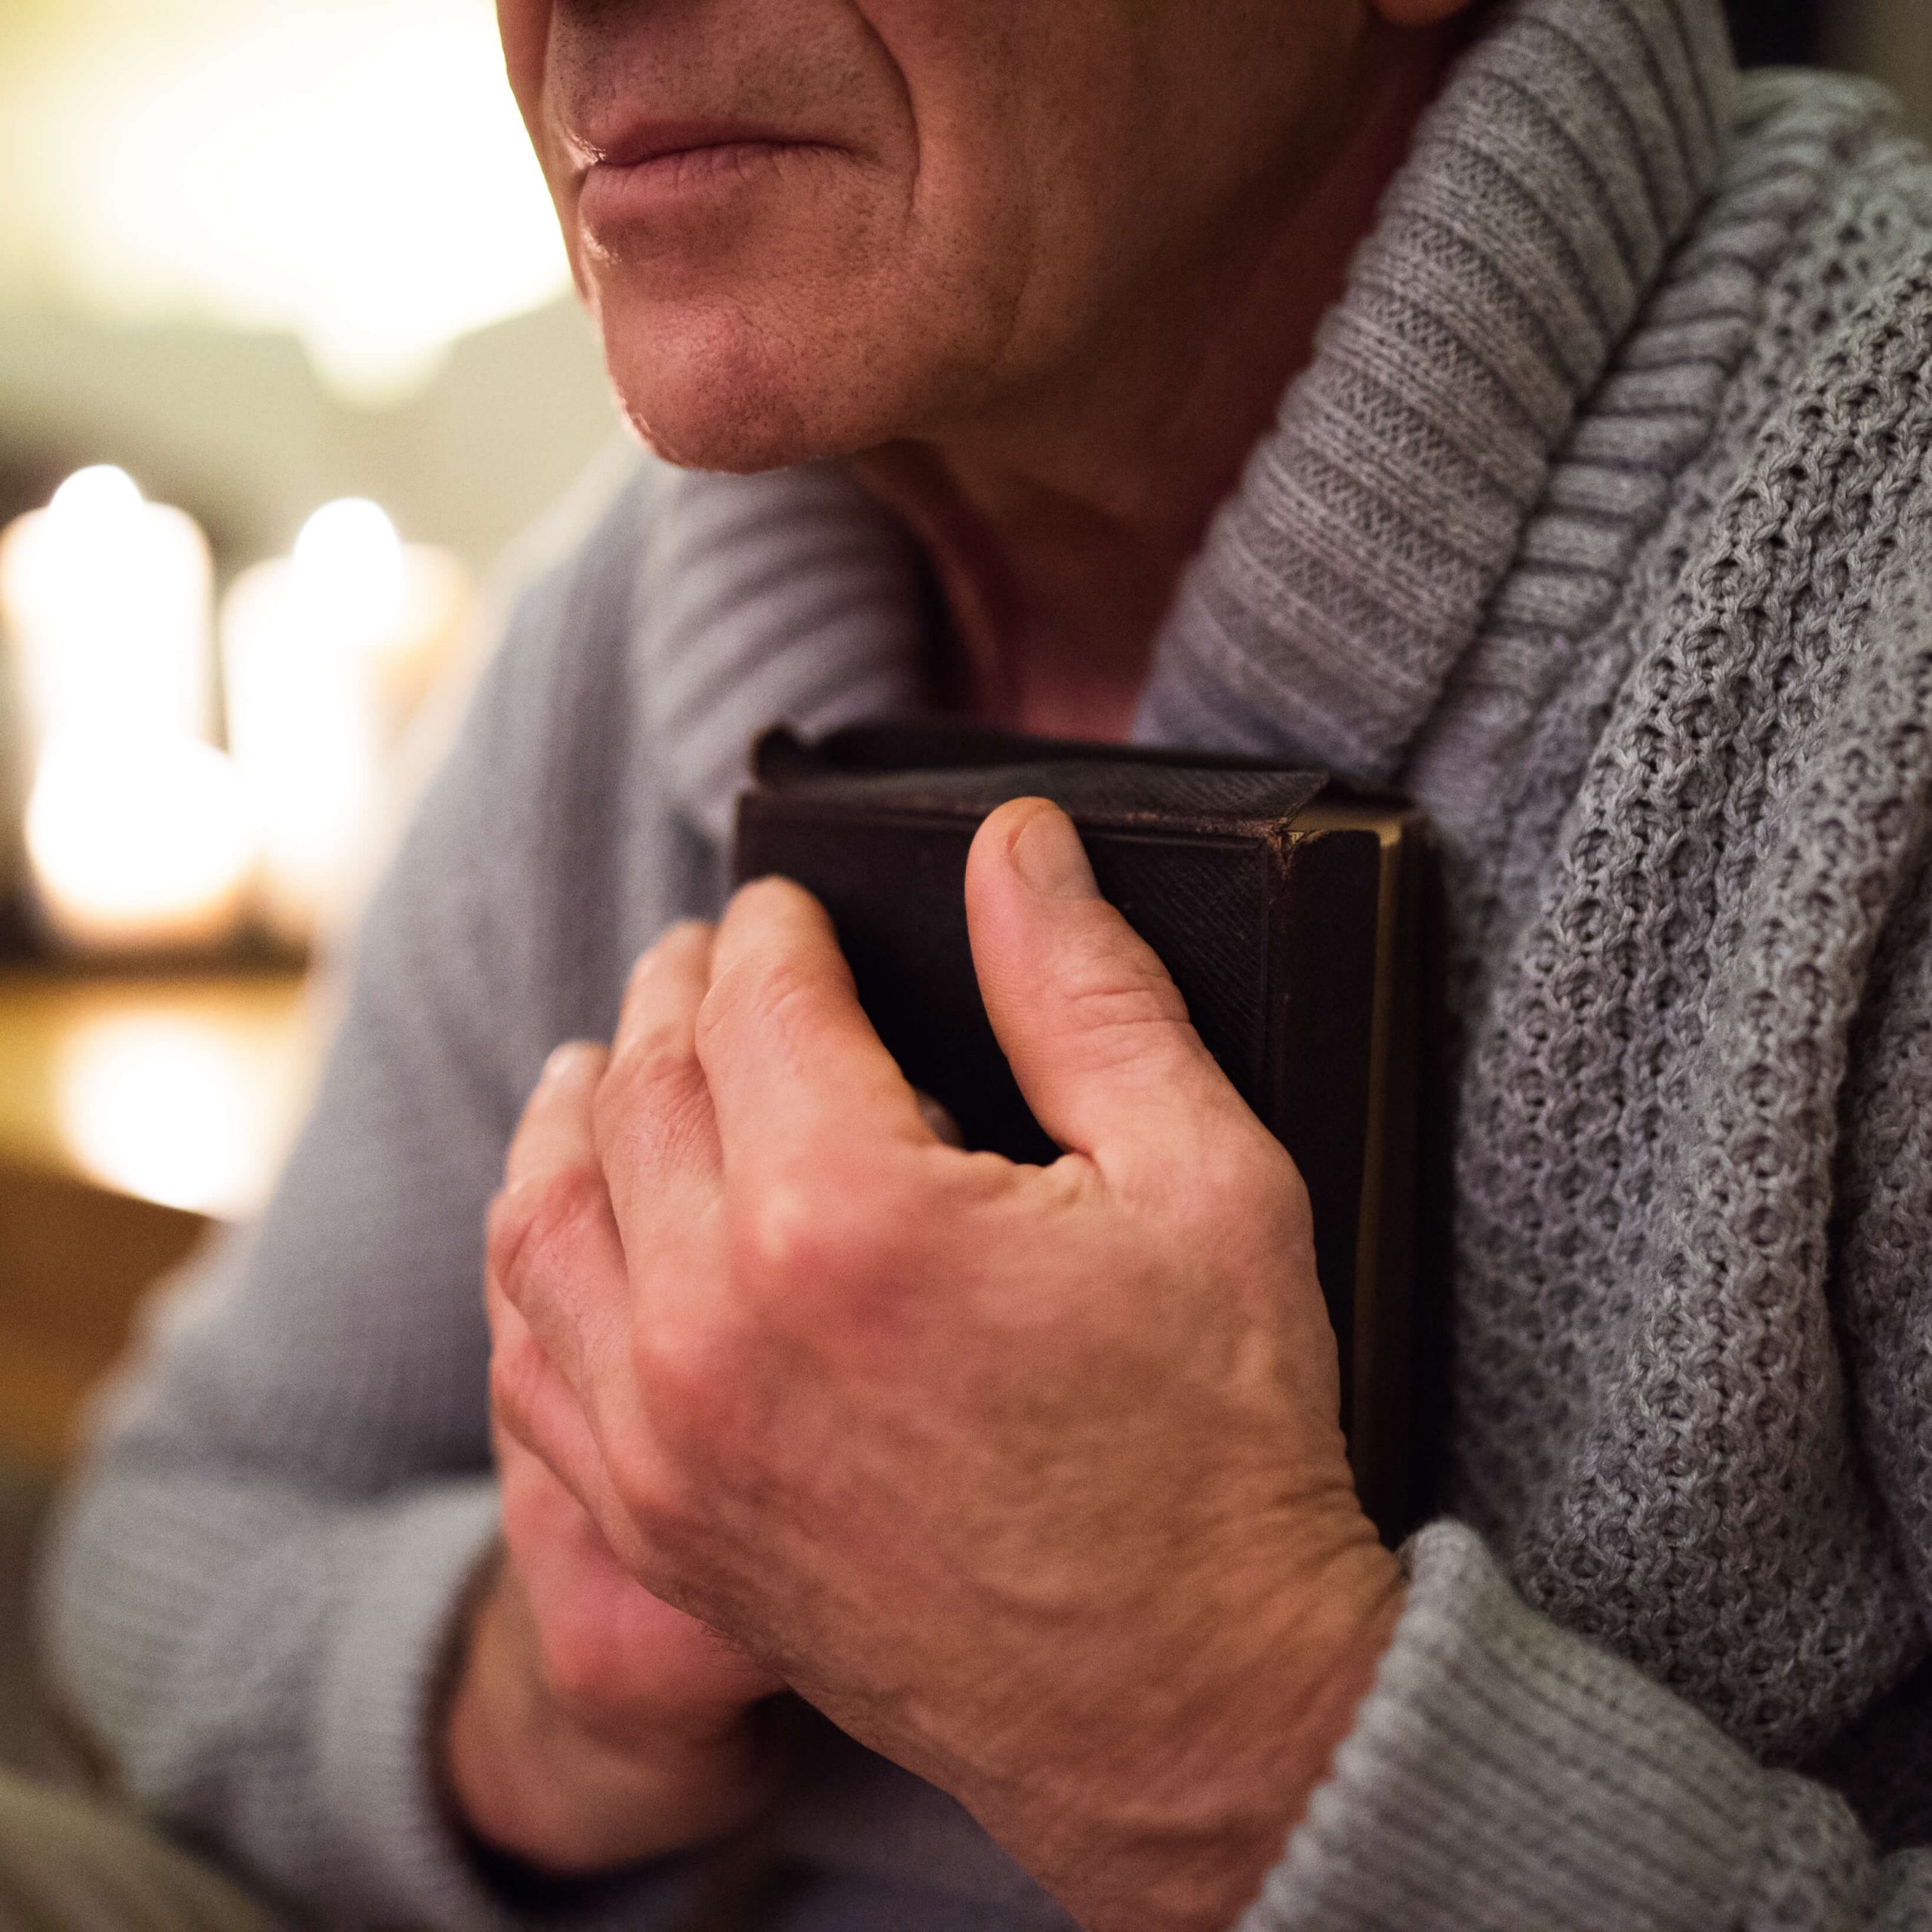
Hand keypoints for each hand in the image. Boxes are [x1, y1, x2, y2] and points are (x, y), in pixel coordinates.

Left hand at [490, 800, 1404, 1931]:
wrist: (1184, 1709)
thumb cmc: (1214, 1447)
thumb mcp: (1201, 1178)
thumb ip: (1087, 991)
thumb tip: (1019, 848)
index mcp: (847, 1219)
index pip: (758, 1001)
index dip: (776, 928)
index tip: (791, 905)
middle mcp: (713, 1326)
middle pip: (644, 1086)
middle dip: (680, 993)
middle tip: (716, 954)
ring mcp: (662, 1440)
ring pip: (546, 1210)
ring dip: (580, 1108)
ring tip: (616, 1058)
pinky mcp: (654, 1524)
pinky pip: (530, 1352)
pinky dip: (538, 1258)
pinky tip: (576, 1223)